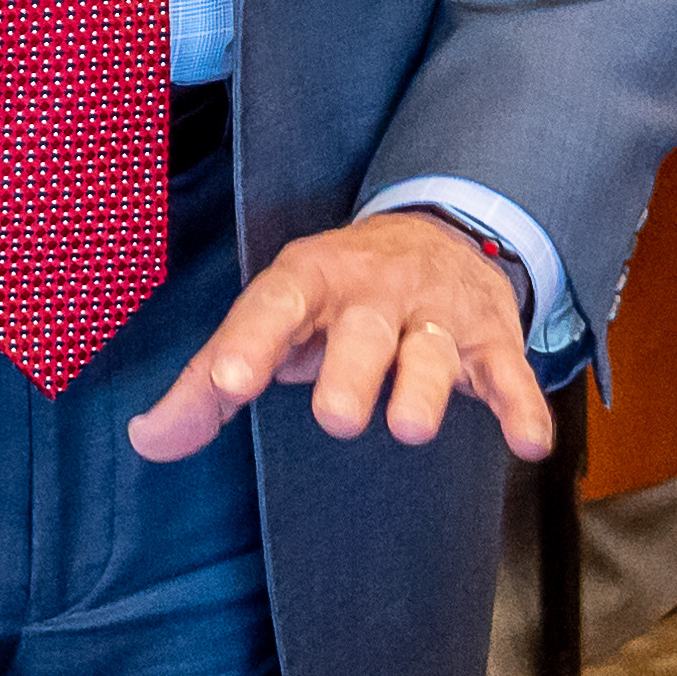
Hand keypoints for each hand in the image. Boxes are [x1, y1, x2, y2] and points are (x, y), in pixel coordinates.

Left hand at [129, 208, 553, 465]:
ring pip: (428, 351)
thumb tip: (148, 442)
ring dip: (421, 389)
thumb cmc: (333, 299)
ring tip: (408, 430)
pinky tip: (528, 441)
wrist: (438, 234)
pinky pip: (507, 370)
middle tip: (334, 419)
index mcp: (309, 281)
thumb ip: (206, 387)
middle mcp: (372, 291)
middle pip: (359, 330)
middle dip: (348, 372)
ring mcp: (433, 313)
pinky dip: (520, 404)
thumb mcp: (272, 323)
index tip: (226, 383)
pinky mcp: (487, 338)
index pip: (272, 306)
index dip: (250, 342)